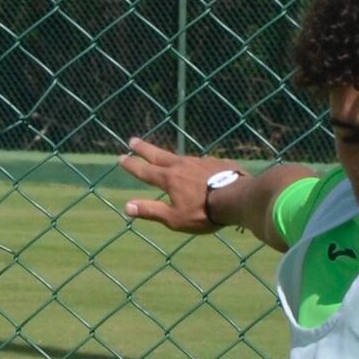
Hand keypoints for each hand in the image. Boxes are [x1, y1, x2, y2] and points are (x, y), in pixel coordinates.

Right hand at [117, 136, 236, 233]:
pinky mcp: (217, 163)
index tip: (121, 157)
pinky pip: (201, 163)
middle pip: (159, 155)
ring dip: (170, 156)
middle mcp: (182, 166)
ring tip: (166, 157)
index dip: (132, 165)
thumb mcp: (174, 218)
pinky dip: (195, 165)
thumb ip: (151, 211)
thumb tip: (127, 207)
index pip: (145, 171)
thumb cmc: (204, 213)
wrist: (237, 199)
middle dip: (144, 148)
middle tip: (133, 140)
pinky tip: (199, 168)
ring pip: (181, 157)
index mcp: (169, 179)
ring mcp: (200, 162)